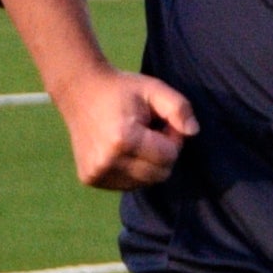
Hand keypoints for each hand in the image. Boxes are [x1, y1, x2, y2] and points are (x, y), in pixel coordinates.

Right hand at [59, 64, 195, 190]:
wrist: (79, 91)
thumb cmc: (122, 90)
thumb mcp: (155, 89)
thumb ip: (179, 108)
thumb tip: (193, 132)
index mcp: (122, 140)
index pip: (169, 157)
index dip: (172, 139)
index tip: (160, 123)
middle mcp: (106, 161)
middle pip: (159, 174)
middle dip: (162, 154)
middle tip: (150, 131)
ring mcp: (96, 173)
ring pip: (145, 182)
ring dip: (148, 163)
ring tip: (136, 139)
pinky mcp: (90, 178)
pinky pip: (128, 184)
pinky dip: (133, 170)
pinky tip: (123, 150)